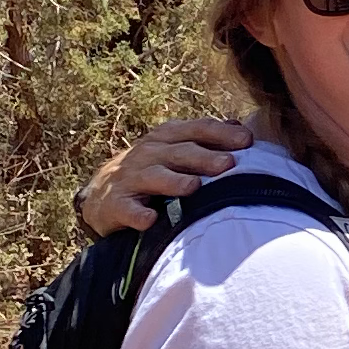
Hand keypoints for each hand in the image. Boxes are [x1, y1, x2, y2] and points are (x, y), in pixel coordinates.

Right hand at [79, 114, 245, 236]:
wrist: (101, 194)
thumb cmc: (150, 170)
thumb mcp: (173, 149)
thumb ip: (204, 139)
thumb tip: (242, 128)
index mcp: (166, 138)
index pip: (196, 130)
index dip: (221, 134)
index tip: (247, 141)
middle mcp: (148, 154)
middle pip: (179, 153)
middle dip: (203, 157)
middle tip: (229, 163)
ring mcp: (130, 178)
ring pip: (154, 177)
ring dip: (173, 182)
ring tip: (193, 186)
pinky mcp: (116, 204)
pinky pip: (128, 209)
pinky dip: (138, 214)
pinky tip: (150, 220)